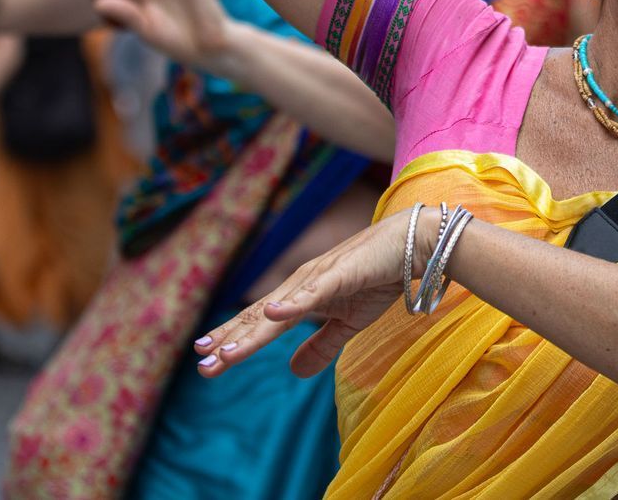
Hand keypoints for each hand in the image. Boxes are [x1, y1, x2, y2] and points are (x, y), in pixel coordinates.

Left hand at [193, 209, 421, 379]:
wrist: (414, 245)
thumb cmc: (380, 277)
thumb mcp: (348, 323)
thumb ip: (321, 345)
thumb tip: (294, 372)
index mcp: (301, 297)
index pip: (261, 323)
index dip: (234, 341)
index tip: (206, 362)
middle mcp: (301, 285)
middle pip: (260, 318)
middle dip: (231, 341)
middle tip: (203, 364)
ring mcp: (318, 278)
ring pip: (278, 310)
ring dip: (251, 332)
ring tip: (224, 352)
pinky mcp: (341, 273)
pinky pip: (313, 292)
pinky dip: (293, 303)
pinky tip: (274, 314)